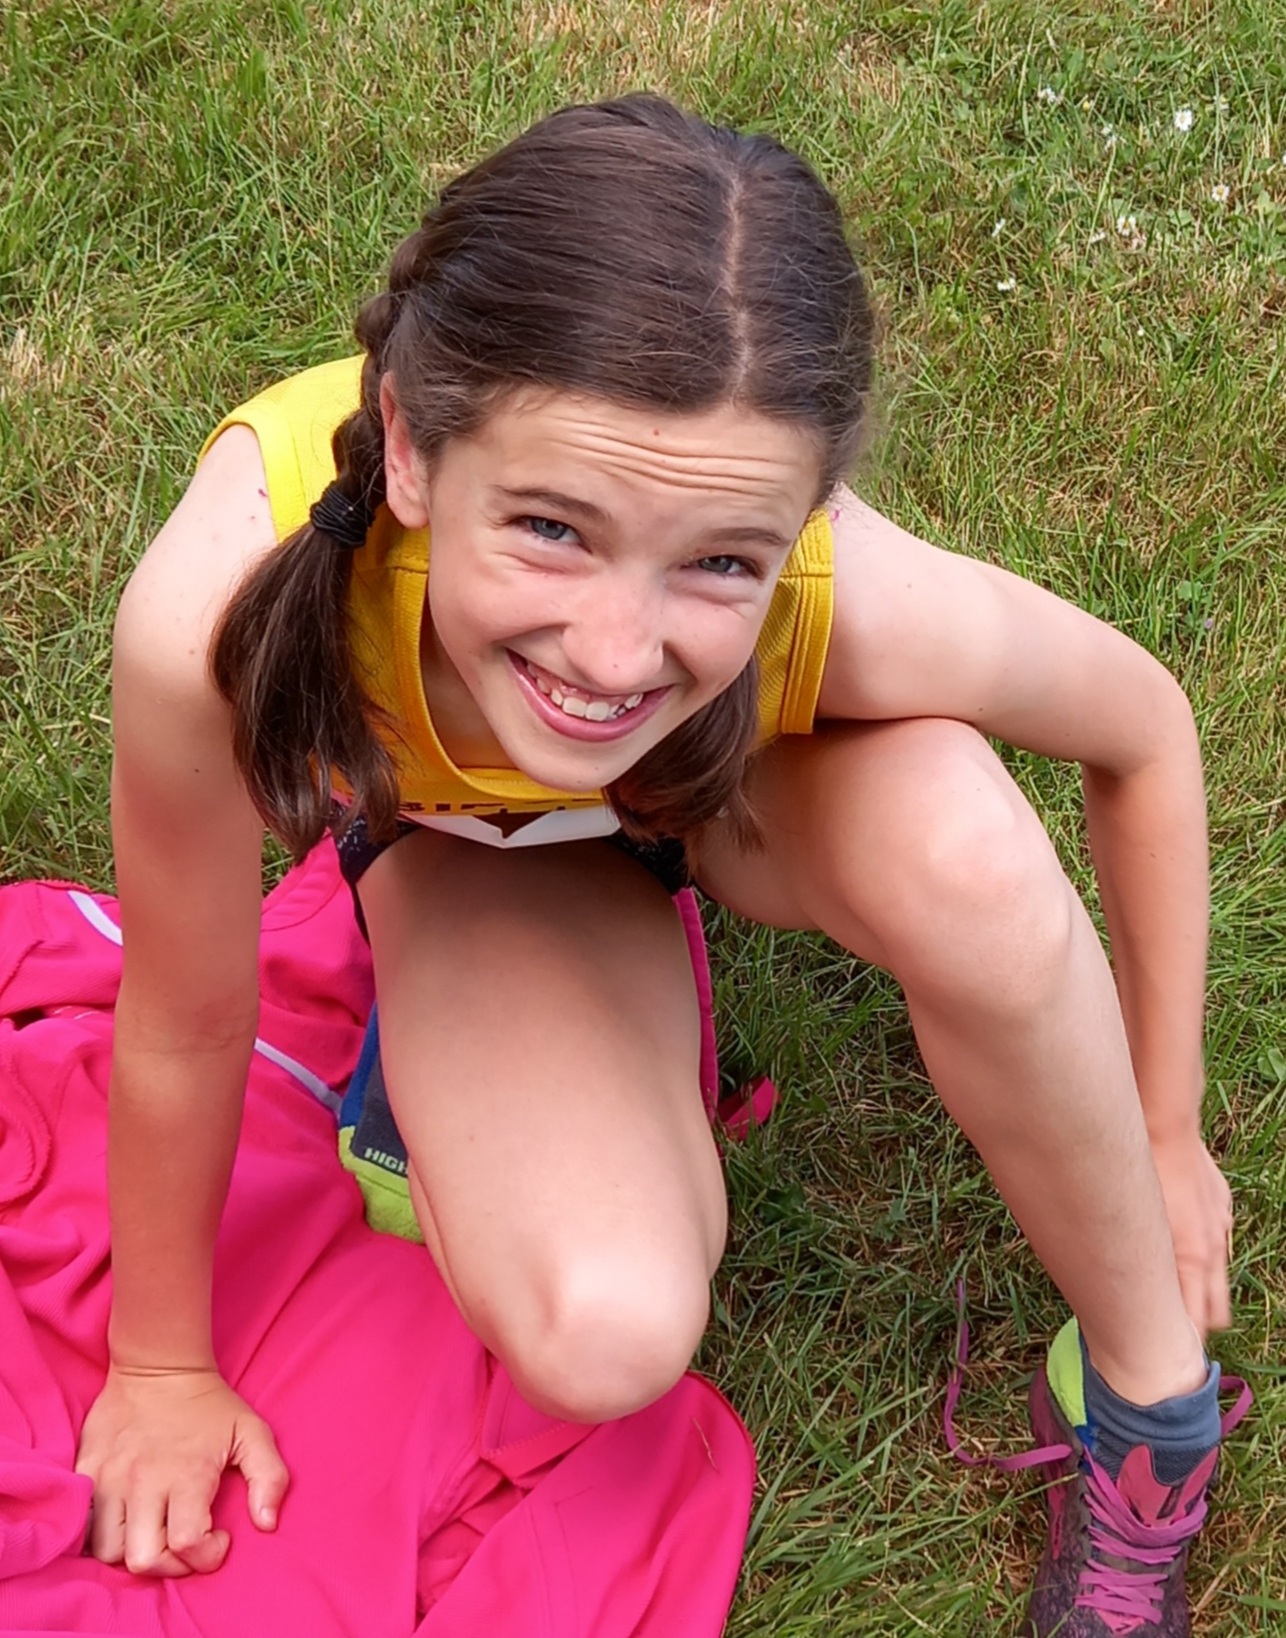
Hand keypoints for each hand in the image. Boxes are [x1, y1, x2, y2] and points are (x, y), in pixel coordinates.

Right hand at [75, 1364, 288, 1575]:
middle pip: (142, 1560)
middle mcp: (143, 1481)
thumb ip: (270, 1478)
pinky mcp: (85, 1471)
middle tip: (186, 1542)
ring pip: (107, 1551)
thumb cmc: (209, 1403)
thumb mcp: (252, 1431)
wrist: (157, 1363)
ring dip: (133, 1552)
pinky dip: (102, 1535)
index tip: (218, 1537)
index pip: (187, 1544)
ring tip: (156, 1531)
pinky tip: (128, 1520)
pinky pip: (82, 1526)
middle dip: (169, 1565)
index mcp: (187, 1474)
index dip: (207, 1556)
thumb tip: (267, 1524)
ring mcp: (108, 1478)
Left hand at [1150, 1133, 1232, 1338]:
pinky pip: (1216, 1240)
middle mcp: (1212, 1247)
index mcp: (1192, 1258)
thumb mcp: (1132, 1226)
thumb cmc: (1139, 1174)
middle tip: (1174, 1337)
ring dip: (1202, 1289)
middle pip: (1215, 1306)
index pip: (1198, 1316)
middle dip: (1197, 1323)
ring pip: (1217, 1273)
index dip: (1185, 1339)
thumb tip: (1122, 1290)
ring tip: (1182, 1302)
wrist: (1165, 1127)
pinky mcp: (1220, 1206)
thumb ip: (1137, 1263)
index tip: (1170, 1355)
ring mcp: (1219, 1225)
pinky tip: (1186, 1253)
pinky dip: (1204, 1254)